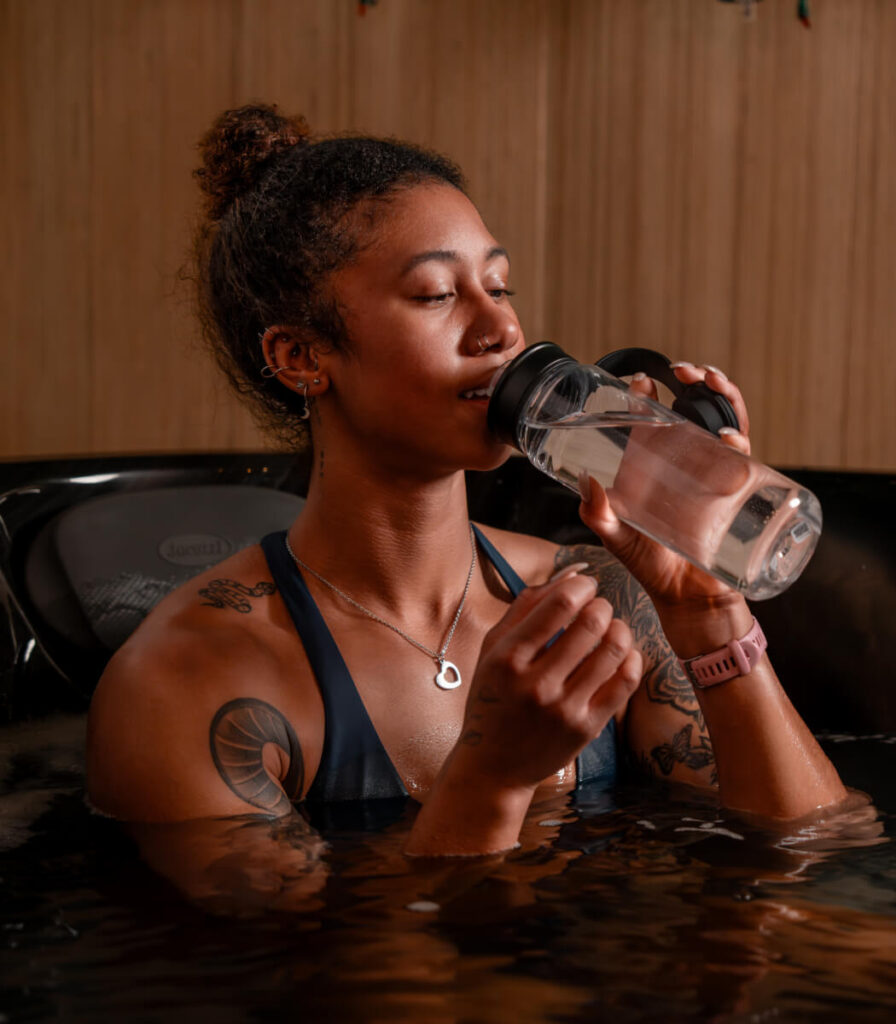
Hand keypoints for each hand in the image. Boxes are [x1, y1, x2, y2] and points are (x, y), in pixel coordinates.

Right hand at [452, 569, 641, 791]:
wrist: (493, 766)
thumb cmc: (492, 699)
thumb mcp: (492, 650)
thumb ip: (525, 608)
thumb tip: (569, 574)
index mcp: (508, 658)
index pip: (559, 605)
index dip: (581, 586)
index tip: (584, 586)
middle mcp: (536, 683)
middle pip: (591, 623)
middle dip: (601, 605)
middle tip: (598, 607)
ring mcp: (564, 709)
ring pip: (613, 650)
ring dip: (619, 628)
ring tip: (612, 627)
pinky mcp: (587, 729)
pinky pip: (624, 683)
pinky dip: (631, 658)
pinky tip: (622, 653)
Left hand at [580, 363, 753, 607]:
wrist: (688, 599)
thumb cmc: (649, 567)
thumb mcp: (616, 537)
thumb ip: (597, 513)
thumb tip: (586, 481)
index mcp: (652, 467)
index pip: (651, 419)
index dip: (647, 395)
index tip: (640, 381)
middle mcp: (684, 464)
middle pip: (693, 409)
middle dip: (694, 381)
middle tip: (682, 371)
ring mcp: (712, 475)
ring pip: (724, 421)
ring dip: (723, 395)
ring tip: (711, 381)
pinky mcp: (736, 492)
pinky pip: (744, 458)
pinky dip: (739, 441)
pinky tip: (728, 437)